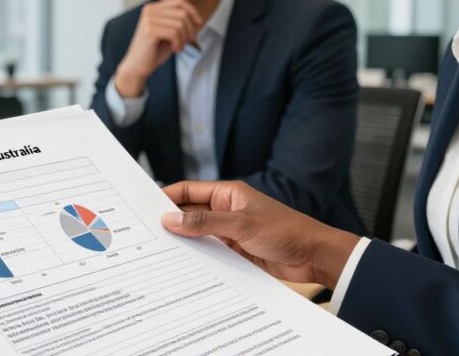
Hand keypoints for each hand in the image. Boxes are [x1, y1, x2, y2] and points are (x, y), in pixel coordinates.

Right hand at [114, 0, 201, 96]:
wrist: (137, 66)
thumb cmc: (154, 50)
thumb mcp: (169, 32)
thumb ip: (179, 22)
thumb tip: (197, 17)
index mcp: (153, 8)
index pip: (179, 1)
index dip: (192, 11)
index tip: (198, 23)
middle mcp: (149, 11)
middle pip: (182, 13)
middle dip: (190, 29)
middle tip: (189, 41)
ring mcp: (148, 20)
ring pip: (180, 24)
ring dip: (184, 39)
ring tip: (179, 47)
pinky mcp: (149, 31)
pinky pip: (174, 33)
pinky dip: (179, 43)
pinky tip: (175, 49)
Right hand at [161, 180, 359, 287]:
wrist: (314, 256)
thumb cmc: (285, 230)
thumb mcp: (241, 224)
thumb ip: (205, 222)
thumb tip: (170, 218)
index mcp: (228, 194)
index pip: (189, 191)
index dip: (167, 197)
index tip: (144, 207)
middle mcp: (226, 211)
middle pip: (190, 214)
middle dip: (171, 222)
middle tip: (146, 233)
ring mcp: (229, 232)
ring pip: (198, 235)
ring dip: (184, 242)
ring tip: (158, 251)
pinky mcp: (235, 251)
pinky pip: (210, 252)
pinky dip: (197, 258)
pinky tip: (182, 265)